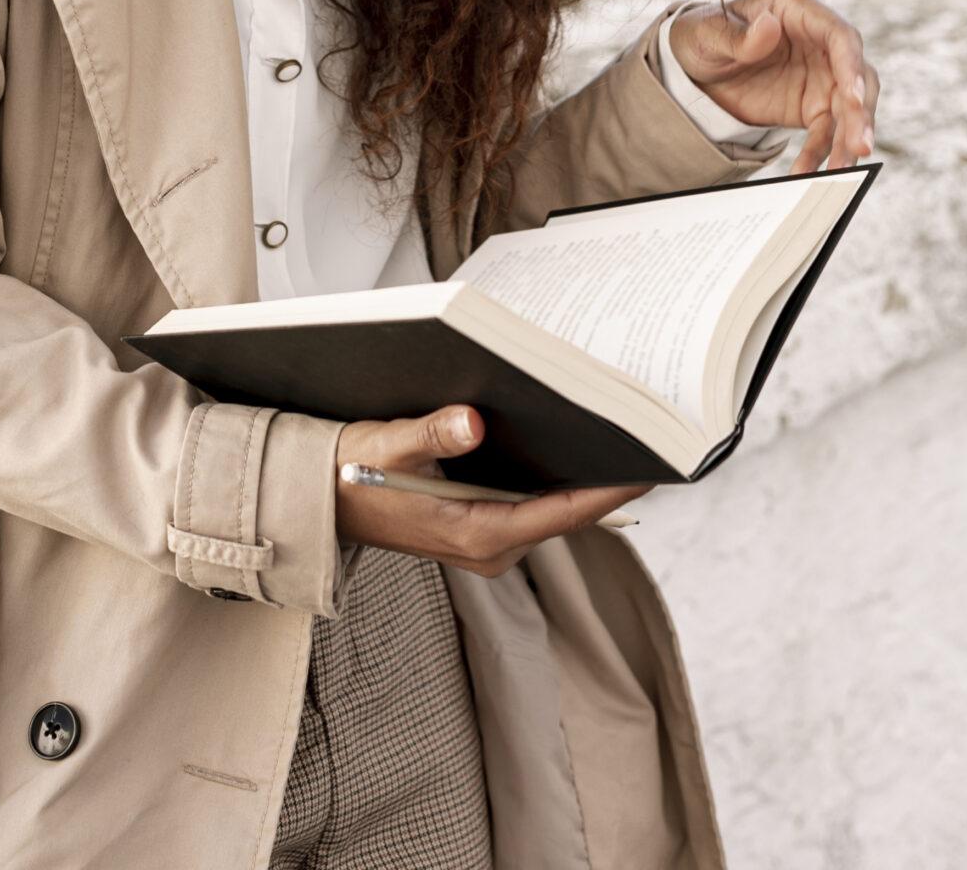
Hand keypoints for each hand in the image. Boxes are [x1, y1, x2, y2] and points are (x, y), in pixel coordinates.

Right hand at [334, 405, 650, 576]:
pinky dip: (549, 477)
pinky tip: (557, 440)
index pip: (562, 513)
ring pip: (548, 507)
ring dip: (575, 474)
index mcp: (477, 532)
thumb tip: (473, 421)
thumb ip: (431, 434)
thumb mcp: (386, 445)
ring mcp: (486, 540)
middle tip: (636, 429)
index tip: (649, 466)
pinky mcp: (478, 527)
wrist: (318, 503)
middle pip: (563, 510)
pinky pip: (529, 505)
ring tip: (607, 428)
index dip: (608, 490)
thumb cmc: (349, 475)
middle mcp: (489, 546)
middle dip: (599, 473)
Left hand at [671, 0, 877, 173]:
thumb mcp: (707, 32)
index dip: (852, 65)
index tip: (853, 96)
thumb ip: (737, 35)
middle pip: (857, 76)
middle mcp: (820, 42)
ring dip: (849, 140)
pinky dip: (819, 154)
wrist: (693, 67)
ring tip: (840, 173)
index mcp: (799, 10)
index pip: (840, 35)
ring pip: (850, 109)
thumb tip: (768, 27)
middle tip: (859, 146)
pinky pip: (825, 133)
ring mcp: (822, 76)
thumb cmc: (702, 34)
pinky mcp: (813, 106)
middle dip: (860, 112)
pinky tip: (805, 173)